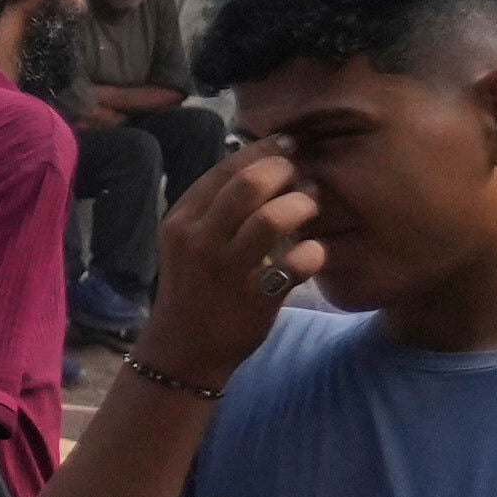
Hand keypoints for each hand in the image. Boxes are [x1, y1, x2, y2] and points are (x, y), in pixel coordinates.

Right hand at [141, 144, 316, 386]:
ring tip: (310, 209)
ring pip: (273, 218)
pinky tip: (314, 254)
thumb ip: (216, 207)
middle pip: (250, 183)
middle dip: (287, 172)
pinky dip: (315, 254)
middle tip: (303, 178)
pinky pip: (297, 263)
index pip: (227, 168)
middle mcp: (199, 239)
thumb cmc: (194, 286)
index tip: (290, 148)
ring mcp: (226, 269)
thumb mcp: (189, 242)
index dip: (265, 151)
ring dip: (302, 205)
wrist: (184, 348)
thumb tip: (262, 165)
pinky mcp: (255, 296)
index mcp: (182, 219)